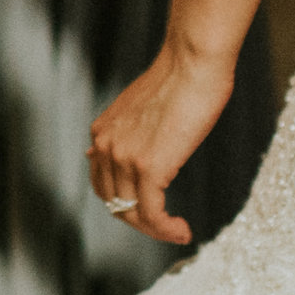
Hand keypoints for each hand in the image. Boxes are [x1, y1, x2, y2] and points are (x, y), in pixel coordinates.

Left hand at [86, 37, 233, 248]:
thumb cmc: (179, 80)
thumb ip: (125, 133)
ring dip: (156, 230)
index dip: (125, 202)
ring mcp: (125, 158)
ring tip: (178, 231)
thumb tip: (104, 153)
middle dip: (139, 220)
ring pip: (133, 213)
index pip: (103, 184)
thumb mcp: (140, 109)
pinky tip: (182, 230)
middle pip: (114, 203)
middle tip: (165, 226)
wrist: (192, 63)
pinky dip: (166, 230)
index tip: (150, 209)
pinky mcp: (150, 167)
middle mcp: (106, 147)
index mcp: (102, 133)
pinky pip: (152, 214)